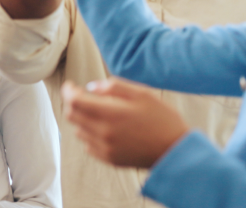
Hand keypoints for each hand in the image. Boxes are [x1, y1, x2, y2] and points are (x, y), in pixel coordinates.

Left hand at [61, 79, 189, 167]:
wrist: (176, 151)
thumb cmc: (162, 119)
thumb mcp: (142, 94)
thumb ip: (114, 87)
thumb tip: (91, 87)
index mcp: (110, 114)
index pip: (74, 101)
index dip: (68, 91)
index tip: (71, 85)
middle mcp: (103, 133)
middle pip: (71, 116)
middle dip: (72, 103)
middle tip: (82, 96)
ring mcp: (105, 148)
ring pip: (78, 130)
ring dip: (81, 118)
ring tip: (97, 112)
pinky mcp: (110, 159)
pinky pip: (88, 145)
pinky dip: (89, 134)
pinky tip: (104, 128)